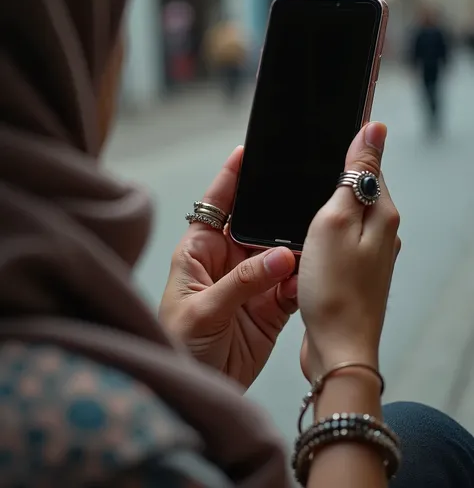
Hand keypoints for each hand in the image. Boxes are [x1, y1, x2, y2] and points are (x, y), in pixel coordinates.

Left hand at [159, 146, 297, 389]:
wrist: (194, 390)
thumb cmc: (176, 344)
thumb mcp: (203, 309)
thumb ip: (242, 281)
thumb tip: (279, 255)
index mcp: (200, 251)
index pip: (216, 206)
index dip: (231, 179)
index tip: (247, 153)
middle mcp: (227, 262)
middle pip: (257, 226)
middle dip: (277, 213)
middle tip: (302, 197)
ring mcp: (251, 284)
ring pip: (280, 254)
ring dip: (296, 248)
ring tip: (314, 238)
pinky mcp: (270, 307)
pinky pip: (292, 285)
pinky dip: (304, 280)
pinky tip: (313, 275)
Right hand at [299, 123, 400, 381]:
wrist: (337, 348)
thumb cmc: (333, 289)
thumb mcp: (335, 219)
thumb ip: (355, 175)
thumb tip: (375, 129)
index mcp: (382, 213)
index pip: (368, 164)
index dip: (344, 150)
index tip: (319, 144)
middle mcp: (383, 231)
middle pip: (357, 189)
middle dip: (330, 182)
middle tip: (300, 188)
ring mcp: (370, 253)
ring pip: (346, 215)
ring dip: (323, 210)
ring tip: (300, 216)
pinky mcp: (355, 271)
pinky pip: (338, 239)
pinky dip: (321, 234)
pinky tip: (305, 241)